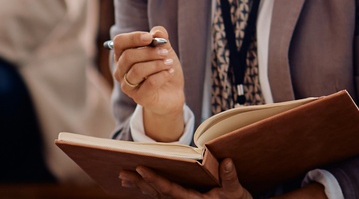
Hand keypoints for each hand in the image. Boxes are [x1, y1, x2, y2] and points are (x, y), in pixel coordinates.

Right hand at [113, 26, 184, 140]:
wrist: (173, 92)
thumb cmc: (164, 68)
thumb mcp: (165, 50)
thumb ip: (161, 39)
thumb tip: (157, 32)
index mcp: (123, 56)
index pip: (119, 42)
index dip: (133, 38)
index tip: (150, 38)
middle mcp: (121, 71)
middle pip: (128, 56)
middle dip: (150, 52)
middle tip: (165, 53)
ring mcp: (128, 86)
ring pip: (137, 70)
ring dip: (157, 64)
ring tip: (170, 63)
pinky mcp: (139, 98)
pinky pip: (150, 83)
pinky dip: (163, 75)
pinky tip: (170, 72)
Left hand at [119, 159, 252, 198]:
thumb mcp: (235, 191)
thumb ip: (229, 178)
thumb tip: (226, 162)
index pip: (169, 189)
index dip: (155, 179)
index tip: (141, 168)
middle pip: (157, 193)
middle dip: (140, 183)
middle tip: (123, 173)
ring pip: (156, 195)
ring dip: (140, 186)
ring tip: (123, 177)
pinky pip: (160, 195)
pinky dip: (148, 189)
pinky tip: (137, 184)